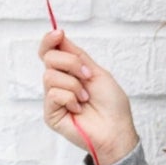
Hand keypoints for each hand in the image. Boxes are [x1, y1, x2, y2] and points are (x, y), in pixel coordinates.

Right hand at [39, 28, 137, 163]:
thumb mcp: (97, 73)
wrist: (116, 131)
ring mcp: (53, 99)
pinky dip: (70, 99)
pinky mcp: (50, 113)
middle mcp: (59, 83)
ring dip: (73, 85)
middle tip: (87, 77)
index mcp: (69, 72)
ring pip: (50, 76)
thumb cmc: (112, 106)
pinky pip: (53, 94)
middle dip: (71, 63)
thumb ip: (77, 55)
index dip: (50, 40)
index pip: (50, 51)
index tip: (59, 34)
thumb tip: (59, 35)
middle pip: (49, 58)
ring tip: (85, 98)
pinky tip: (79, 109)